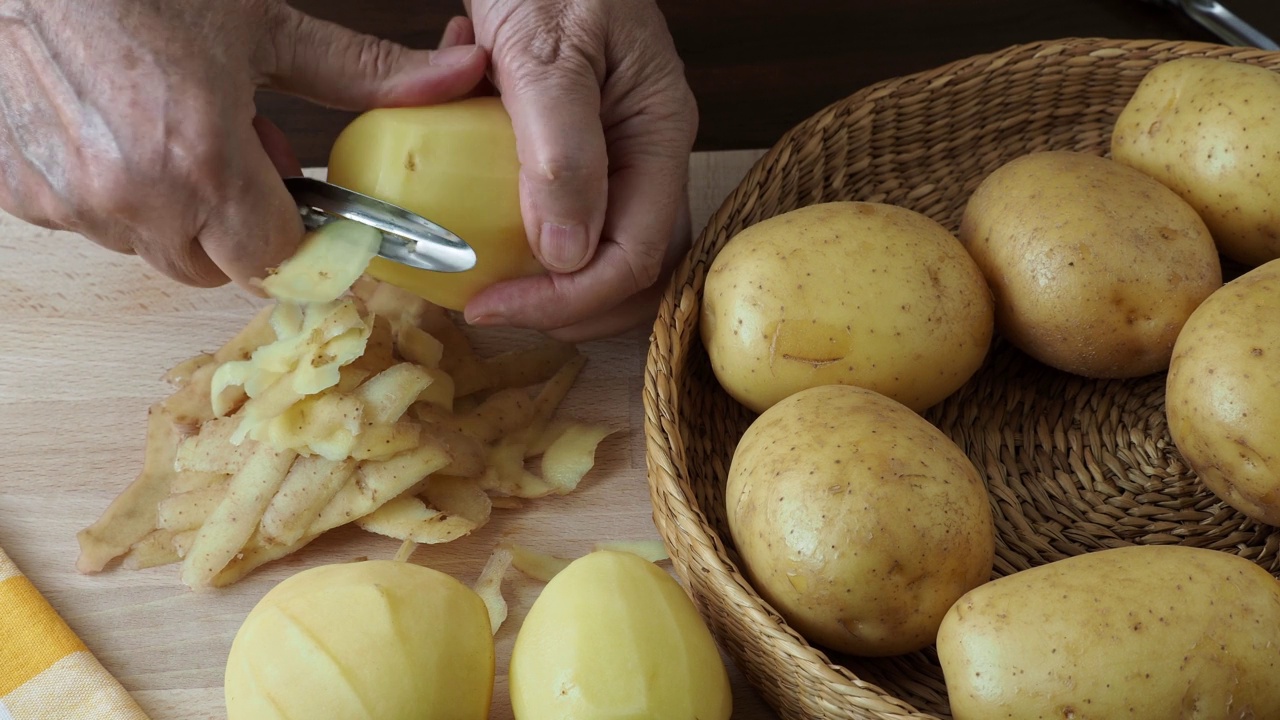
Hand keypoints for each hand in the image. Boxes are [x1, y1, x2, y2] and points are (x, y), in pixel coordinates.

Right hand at [0, 0, 486, 288]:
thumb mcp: (266, 24)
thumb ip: (364, 69)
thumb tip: (456, 73)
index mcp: (204, 161)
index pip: (274, 262)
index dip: (297, 241)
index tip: (303, 216)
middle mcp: (134, 194)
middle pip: (213, 270)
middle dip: (237, 229)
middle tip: (234, 156)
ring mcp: (71, 198)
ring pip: (150, 250)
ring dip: (172, 213)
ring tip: (169, 132)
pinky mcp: (22, 192)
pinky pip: (89, 225)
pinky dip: (111, 196)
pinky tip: (114, 134)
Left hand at [447, 1, 697, 340]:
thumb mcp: (548, 51)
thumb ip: (561, 149)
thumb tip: (566, 254)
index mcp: (658, 133)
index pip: (639, 254)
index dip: (572, 297)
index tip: (495, 304)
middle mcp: (645, 153)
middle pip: (631, 268)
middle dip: (567, 306)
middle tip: (493, 308)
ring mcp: (612, 151)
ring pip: (594, 248)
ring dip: (540, 277)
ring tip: (480, 275)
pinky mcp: (572, 145)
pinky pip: (554, 209)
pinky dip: (510, 225)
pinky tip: (466, 200)